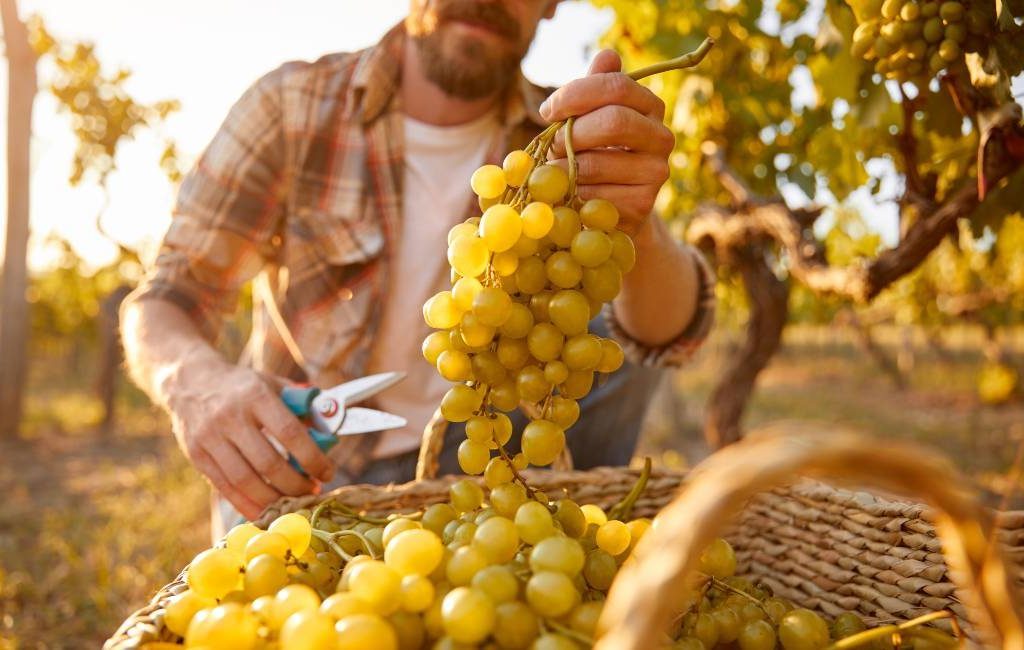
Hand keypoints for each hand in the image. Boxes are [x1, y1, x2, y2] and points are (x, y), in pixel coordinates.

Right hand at [166, 359, 333, 519]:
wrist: (189, 381)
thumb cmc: (242, 386)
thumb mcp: (272, 384)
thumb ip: (300, 406)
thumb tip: (328, 431)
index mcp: (256, 395)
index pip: (290, 432)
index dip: (312, 458)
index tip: (327, 472)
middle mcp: (231, 417)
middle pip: (268, 462)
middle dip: (295, 484)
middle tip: (312, 490)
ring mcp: (210, 437)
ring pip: (245, 480)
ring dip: (274, 499)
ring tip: (293, 502)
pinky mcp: (196, 455)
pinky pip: (225, 487)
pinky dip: (247, 504)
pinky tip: (266, 511)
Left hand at [540, 49, 673, 234]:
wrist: (608, 204)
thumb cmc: (594, 150)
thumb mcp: (590, 116)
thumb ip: (595, 86)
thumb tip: (608, 55)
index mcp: (651, 105)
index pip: (617, 86)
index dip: (576, 94)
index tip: (547, 110)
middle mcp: (662, 137)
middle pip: (614, 121)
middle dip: (571, 132)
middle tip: (550, 144)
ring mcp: (656, 172)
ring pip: (598, 163)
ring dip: (564, 168)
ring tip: (556, 171)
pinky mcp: (643, 204)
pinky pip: (595, 195)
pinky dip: (573, 195)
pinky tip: (570, 194)